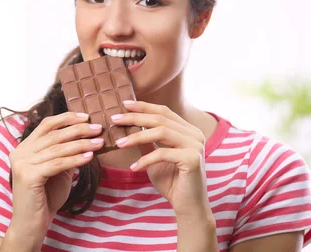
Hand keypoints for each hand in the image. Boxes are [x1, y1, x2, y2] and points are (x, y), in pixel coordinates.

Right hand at [8, 112, 103, 234]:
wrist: (31, 224)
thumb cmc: (45, 197)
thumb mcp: (58, 170)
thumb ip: (66, 153)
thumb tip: (86, 135)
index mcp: (24, 147)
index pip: (46, 124)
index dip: (67, 118)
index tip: (86, 116)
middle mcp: (20, 152)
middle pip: (54, 134)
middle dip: (79, 129)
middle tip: (98, 128)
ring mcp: (22, 164)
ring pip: (58, 148)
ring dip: (82, 144)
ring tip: (99, 142)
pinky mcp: (28, 176)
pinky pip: (58, 164)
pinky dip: (75, 159)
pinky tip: (89, 157)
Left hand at [111, 101, 211, 218]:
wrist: (188, 207)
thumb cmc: (172, 182)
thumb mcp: (155, 158)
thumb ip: (147, 141)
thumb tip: (129, 125)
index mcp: (188, 131)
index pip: (164, 111)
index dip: (144, 106)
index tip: (124, 104)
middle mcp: (195, 134)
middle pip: (161, 118)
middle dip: (135, 117)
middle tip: (115, 119)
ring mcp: (196, 145)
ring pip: (161, 132)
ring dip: (137, 137)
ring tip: (119, 143)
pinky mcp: (192, 159)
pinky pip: (162, 153)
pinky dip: (145, 160)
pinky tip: (134, 167)